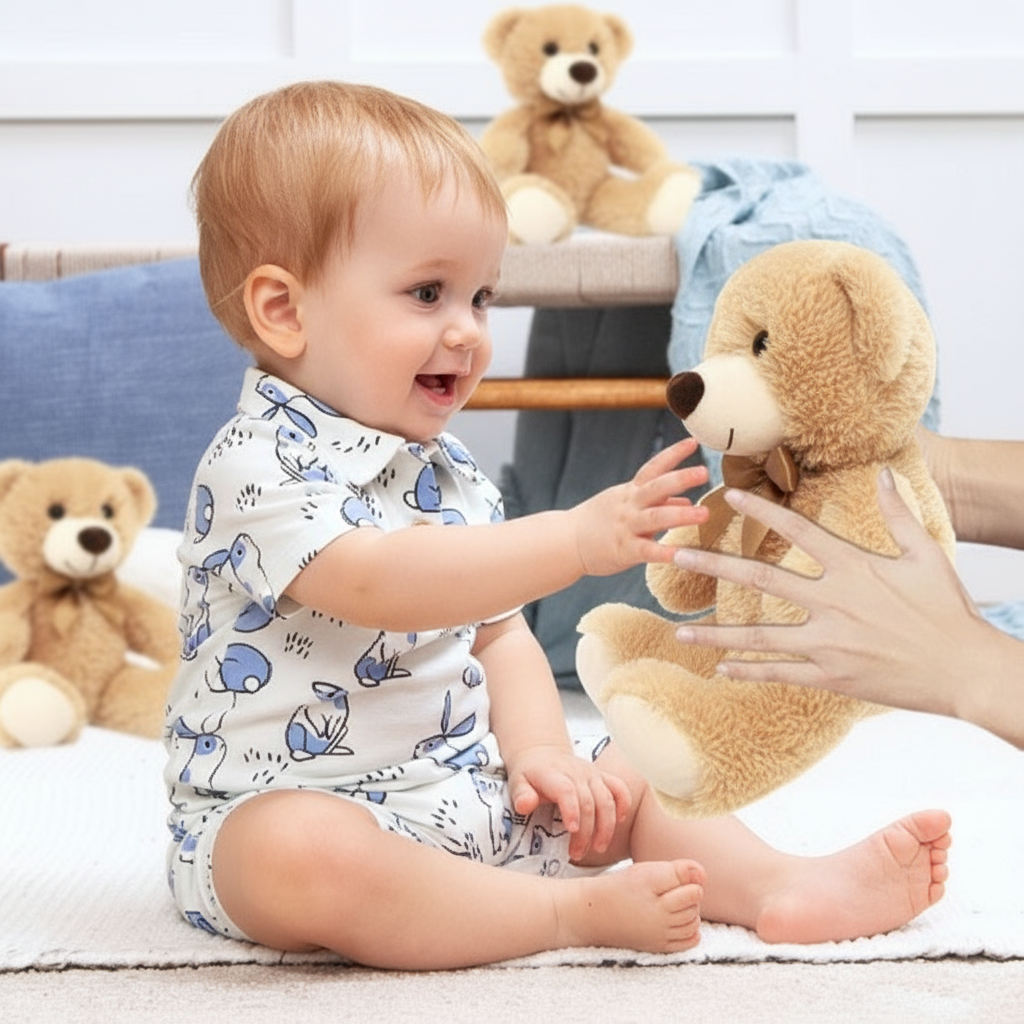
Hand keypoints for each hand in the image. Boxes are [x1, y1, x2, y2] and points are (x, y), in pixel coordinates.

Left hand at [507, 744, 631, 861]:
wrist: (542, 754)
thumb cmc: (529, 776)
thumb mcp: (517, 783)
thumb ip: (521, 795)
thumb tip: (525, 805)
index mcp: (554, 774)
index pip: (567, 790)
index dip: (572, 810)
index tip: (572, 830)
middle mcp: (577, 772)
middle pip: (588, 802)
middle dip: (586, 831)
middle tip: (576, 853)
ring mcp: (592, 774)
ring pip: (607, 799)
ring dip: (606, 826)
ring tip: (598, 847)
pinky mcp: (603, 776)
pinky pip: (619, 788)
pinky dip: (624, 804)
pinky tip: (621, 821)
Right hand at [573, 437, 708, 576]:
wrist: (566, 541)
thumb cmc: (600, 521)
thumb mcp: (626, 504)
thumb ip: (658, 502)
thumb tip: (686, 499)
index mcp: (631, 491)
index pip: (654, 467)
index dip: (673, 454)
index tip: (693, 442)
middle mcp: (630, 505)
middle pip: (656, 487)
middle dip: (680, 478)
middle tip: (704, 471)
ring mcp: (626, 526)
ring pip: (655, 517)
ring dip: (681, 515)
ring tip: (704, 513)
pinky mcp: (623, 550)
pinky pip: (646, 550)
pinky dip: (663, 552)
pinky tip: (680, 555)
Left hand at [672, 468, 992, 718]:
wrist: (966, 669)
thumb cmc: (948, 610)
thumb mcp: (926, 554)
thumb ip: (898, 513)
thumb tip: (884, 471)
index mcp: (853, 568)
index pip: (797, 531)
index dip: (762, 510)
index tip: (730, 497)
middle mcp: (832, 603)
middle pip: (761, 579)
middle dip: (715, 563)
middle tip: (678, 553)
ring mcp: (828, 643)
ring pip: (758, 636)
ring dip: (716, 633)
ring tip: (680, 630)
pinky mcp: (832, 677)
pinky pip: (779, 674)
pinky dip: (748, 672)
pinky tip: (720, 669)